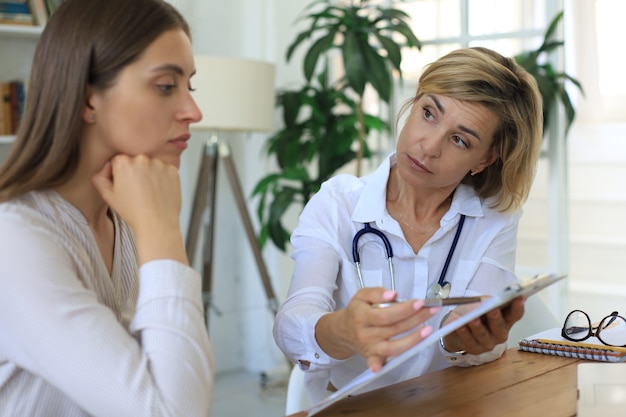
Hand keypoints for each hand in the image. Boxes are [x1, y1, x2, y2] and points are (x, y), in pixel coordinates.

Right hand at [92, 154, 187, 264]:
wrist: (157, 223)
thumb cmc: (133, 212)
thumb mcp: (108, 196)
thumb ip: (100, 178)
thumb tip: (105, 167)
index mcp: (123, 163)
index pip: (119, 161)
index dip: (120, 174)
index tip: (125, 185)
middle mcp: (141, 159)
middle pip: (136, 161)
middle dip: (136, 172)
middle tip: (138, 190)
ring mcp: (159, 164)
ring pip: (152, 165)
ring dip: (150, 174)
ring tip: (150, 192)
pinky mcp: (172, 170)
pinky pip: (166, 170)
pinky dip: (163, 178)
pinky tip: (160, 191)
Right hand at [316, 287, 439, 371]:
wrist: (342, 331)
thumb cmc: (356, 311)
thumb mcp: (362, 295)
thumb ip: (376, 293)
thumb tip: (393, 294)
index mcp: (362, 316)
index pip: (386, 314)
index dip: (404, 310)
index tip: (420, 303)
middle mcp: (365, 333)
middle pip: (394, 328)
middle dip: (416, 319)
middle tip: (431, 310)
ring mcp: (369, 347)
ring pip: (393, 347)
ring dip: (413, 340)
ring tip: (428, 330)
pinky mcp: (372, 357)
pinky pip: (377, 362)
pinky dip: (377, 366)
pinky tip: (381, 367)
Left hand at [442, 296, 524, 354]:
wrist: (457, 326)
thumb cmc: (472, 312)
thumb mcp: (479, 303)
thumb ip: (486, 301)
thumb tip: (490, 300)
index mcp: (505, 320)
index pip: (515, 315)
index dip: (517, 307)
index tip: (518, 298)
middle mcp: (500, 334)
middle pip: (500, 327)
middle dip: (496, 318)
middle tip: (493, 309)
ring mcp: (488, 343)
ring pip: (483, 335)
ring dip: (478, 327)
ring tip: (473, 319)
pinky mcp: (475, 349)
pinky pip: (469, 341)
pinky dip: (464, 333)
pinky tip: (460, 326)